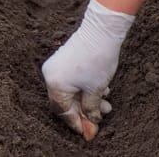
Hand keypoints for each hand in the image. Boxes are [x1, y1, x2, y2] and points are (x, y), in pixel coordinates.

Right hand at [41, 0, 133, 139]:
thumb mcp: (96, 89)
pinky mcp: (66, 58)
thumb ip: (91, 108)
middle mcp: (51, 75)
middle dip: (87, 109)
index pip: (63, 111)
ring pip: (73, 89)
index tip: (90, 128)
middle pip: (67, 100)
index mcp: (54, 84)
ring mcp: (57, 65)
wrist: (103, 30)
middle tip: (103, 113)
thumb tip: (91, 122)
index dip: (77, 122)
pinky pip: (74, 79)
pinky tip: (103, 89)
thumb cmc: (98, 59)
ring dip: (90, 97)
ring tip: (107, 101)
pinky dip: (87, 86)